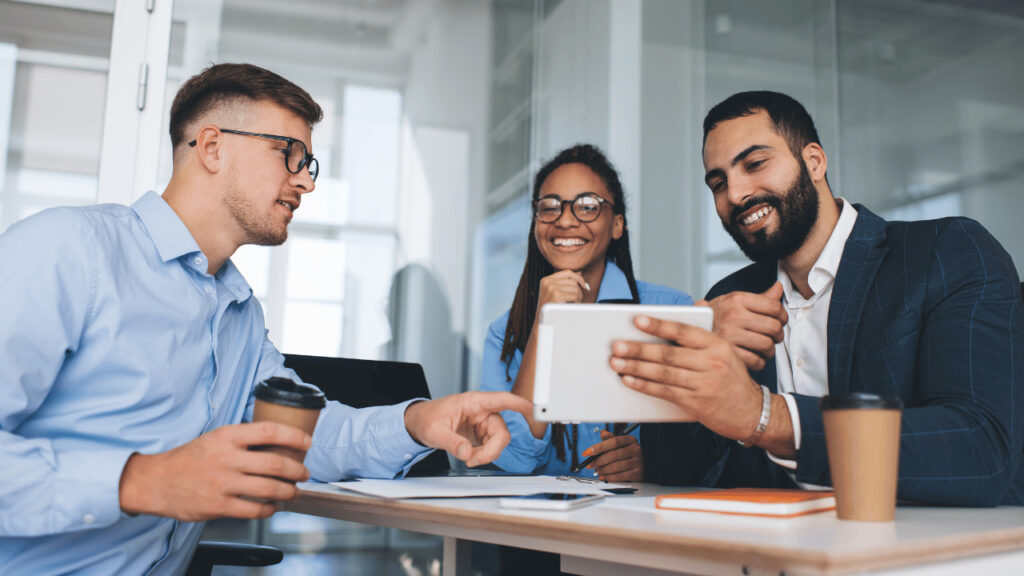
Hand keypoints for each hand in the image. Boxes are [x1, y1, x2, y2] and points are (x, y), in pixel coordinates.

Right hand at [119, 422, 311, 521]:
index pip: (269, 431)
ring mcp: (223, 483)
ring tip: (293, 491)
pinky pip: (254, 509)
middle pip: (275, 463)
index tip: (307, 442)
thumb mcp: (215, 438)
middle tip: (304, 473)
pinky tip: (272, 506)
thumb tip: (277, 443)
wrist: (156, 481)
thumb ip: (242, 440)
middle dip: (297, 470)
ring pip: (269, 488)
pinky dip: (269, 509)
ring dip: (288, 491)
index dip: (294, 436)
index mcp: (227, 436)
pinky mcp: (219, 506)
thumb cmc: (189, 459)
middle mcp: (226, 458)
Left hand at [404, 391, 531, 466]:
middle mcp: (482, 411)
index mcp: (474, 402)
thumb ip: (452, 443)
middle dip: (491, 450)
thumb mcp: (434, 431)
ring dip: (486, 454)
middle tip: (475, 460)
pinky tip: (470, 456)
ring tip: (468, 457)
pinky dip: (482, 455)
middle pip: (502, 432)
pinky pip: (491, 447)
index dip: (520, 404)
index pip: (502, 400)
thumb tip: (467, 452)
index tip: (534, 409)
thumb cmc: (427, 418)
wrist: (420, 424)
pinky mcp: (482, 434)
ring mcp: (483, 423)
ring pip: (499, 442)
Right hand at [535, 270, 588, 317]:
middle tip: (578, 299)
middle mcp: (548, 281)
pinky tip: (573, 306)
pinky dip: (577, 302)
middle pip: (572, 281)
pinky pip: (574, 295)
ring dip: (578, 296)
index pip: (567, 272)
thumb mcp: (555, 292)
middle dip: (579, 290)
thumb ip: (566, 282)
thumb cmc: (551, 308)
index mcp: (546, 280)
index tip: (584, 285)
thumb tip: (580, 272)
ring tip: (575, 303)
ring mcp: (551, 288)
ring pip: (575, 288)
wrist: (543, 322)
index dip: (578, 277)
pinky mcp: (556, 295)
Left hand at [582, 430, 642, 481]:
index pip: (613, 442)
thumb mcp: (621, 445)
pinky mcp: (638, 473)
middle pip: (613, 455)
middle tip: (590, 465)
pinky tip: (604, 476)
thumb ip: (611, 439)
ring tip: (597, 471)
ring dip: (603, 470)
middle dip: (598, 461)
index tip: (587, 452)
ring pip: (616, 466)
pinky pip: (621, 476)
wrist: (645, 466)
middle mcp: (636, 449)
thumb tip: (603, 433)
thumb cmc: (629, 455)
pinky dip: (609, 477)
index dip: (598, 447)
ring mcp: (638, 462)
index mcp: (630, 440)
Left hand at [609, 315, 763, 441]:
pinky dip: (645, 386)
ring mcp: (704, 384)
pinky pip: (665, 392)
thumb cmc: (733, 380)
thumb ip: (703, 336)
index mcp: (717, 345)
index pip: (683, 331)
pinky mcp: (696, 403)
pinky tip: (630, 381)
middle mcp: (711, 362)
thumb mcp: (725, 352)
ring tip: (617, 364)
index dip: (659, 325)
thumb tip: (686, 312)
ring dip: (636, 368)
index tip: (637, 320)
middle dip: (638, 349)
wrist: (753, 412)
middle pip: (668, 354)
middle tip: (617, 346)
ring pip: (663, 373)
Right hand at [698, 282, 787, 370]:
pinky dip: (759, 361)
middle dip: (778, 334)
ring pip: (767, 345)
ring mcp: (730, 335)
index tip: (780, 319)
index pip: (774, 306)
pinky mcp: (728, 353)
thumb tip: (778, 288)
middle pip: (774, 327)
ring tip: (763, 347)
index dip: (782, 315)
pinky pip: (756, 360)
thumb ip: (760, 297)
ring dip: (769, 349)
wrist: (688, 330)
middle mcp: (733, 315)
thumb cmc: (715, 317)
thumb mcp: (734, 301)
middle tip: (773, 336)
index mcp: (737, 299)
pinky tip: (754, 356)